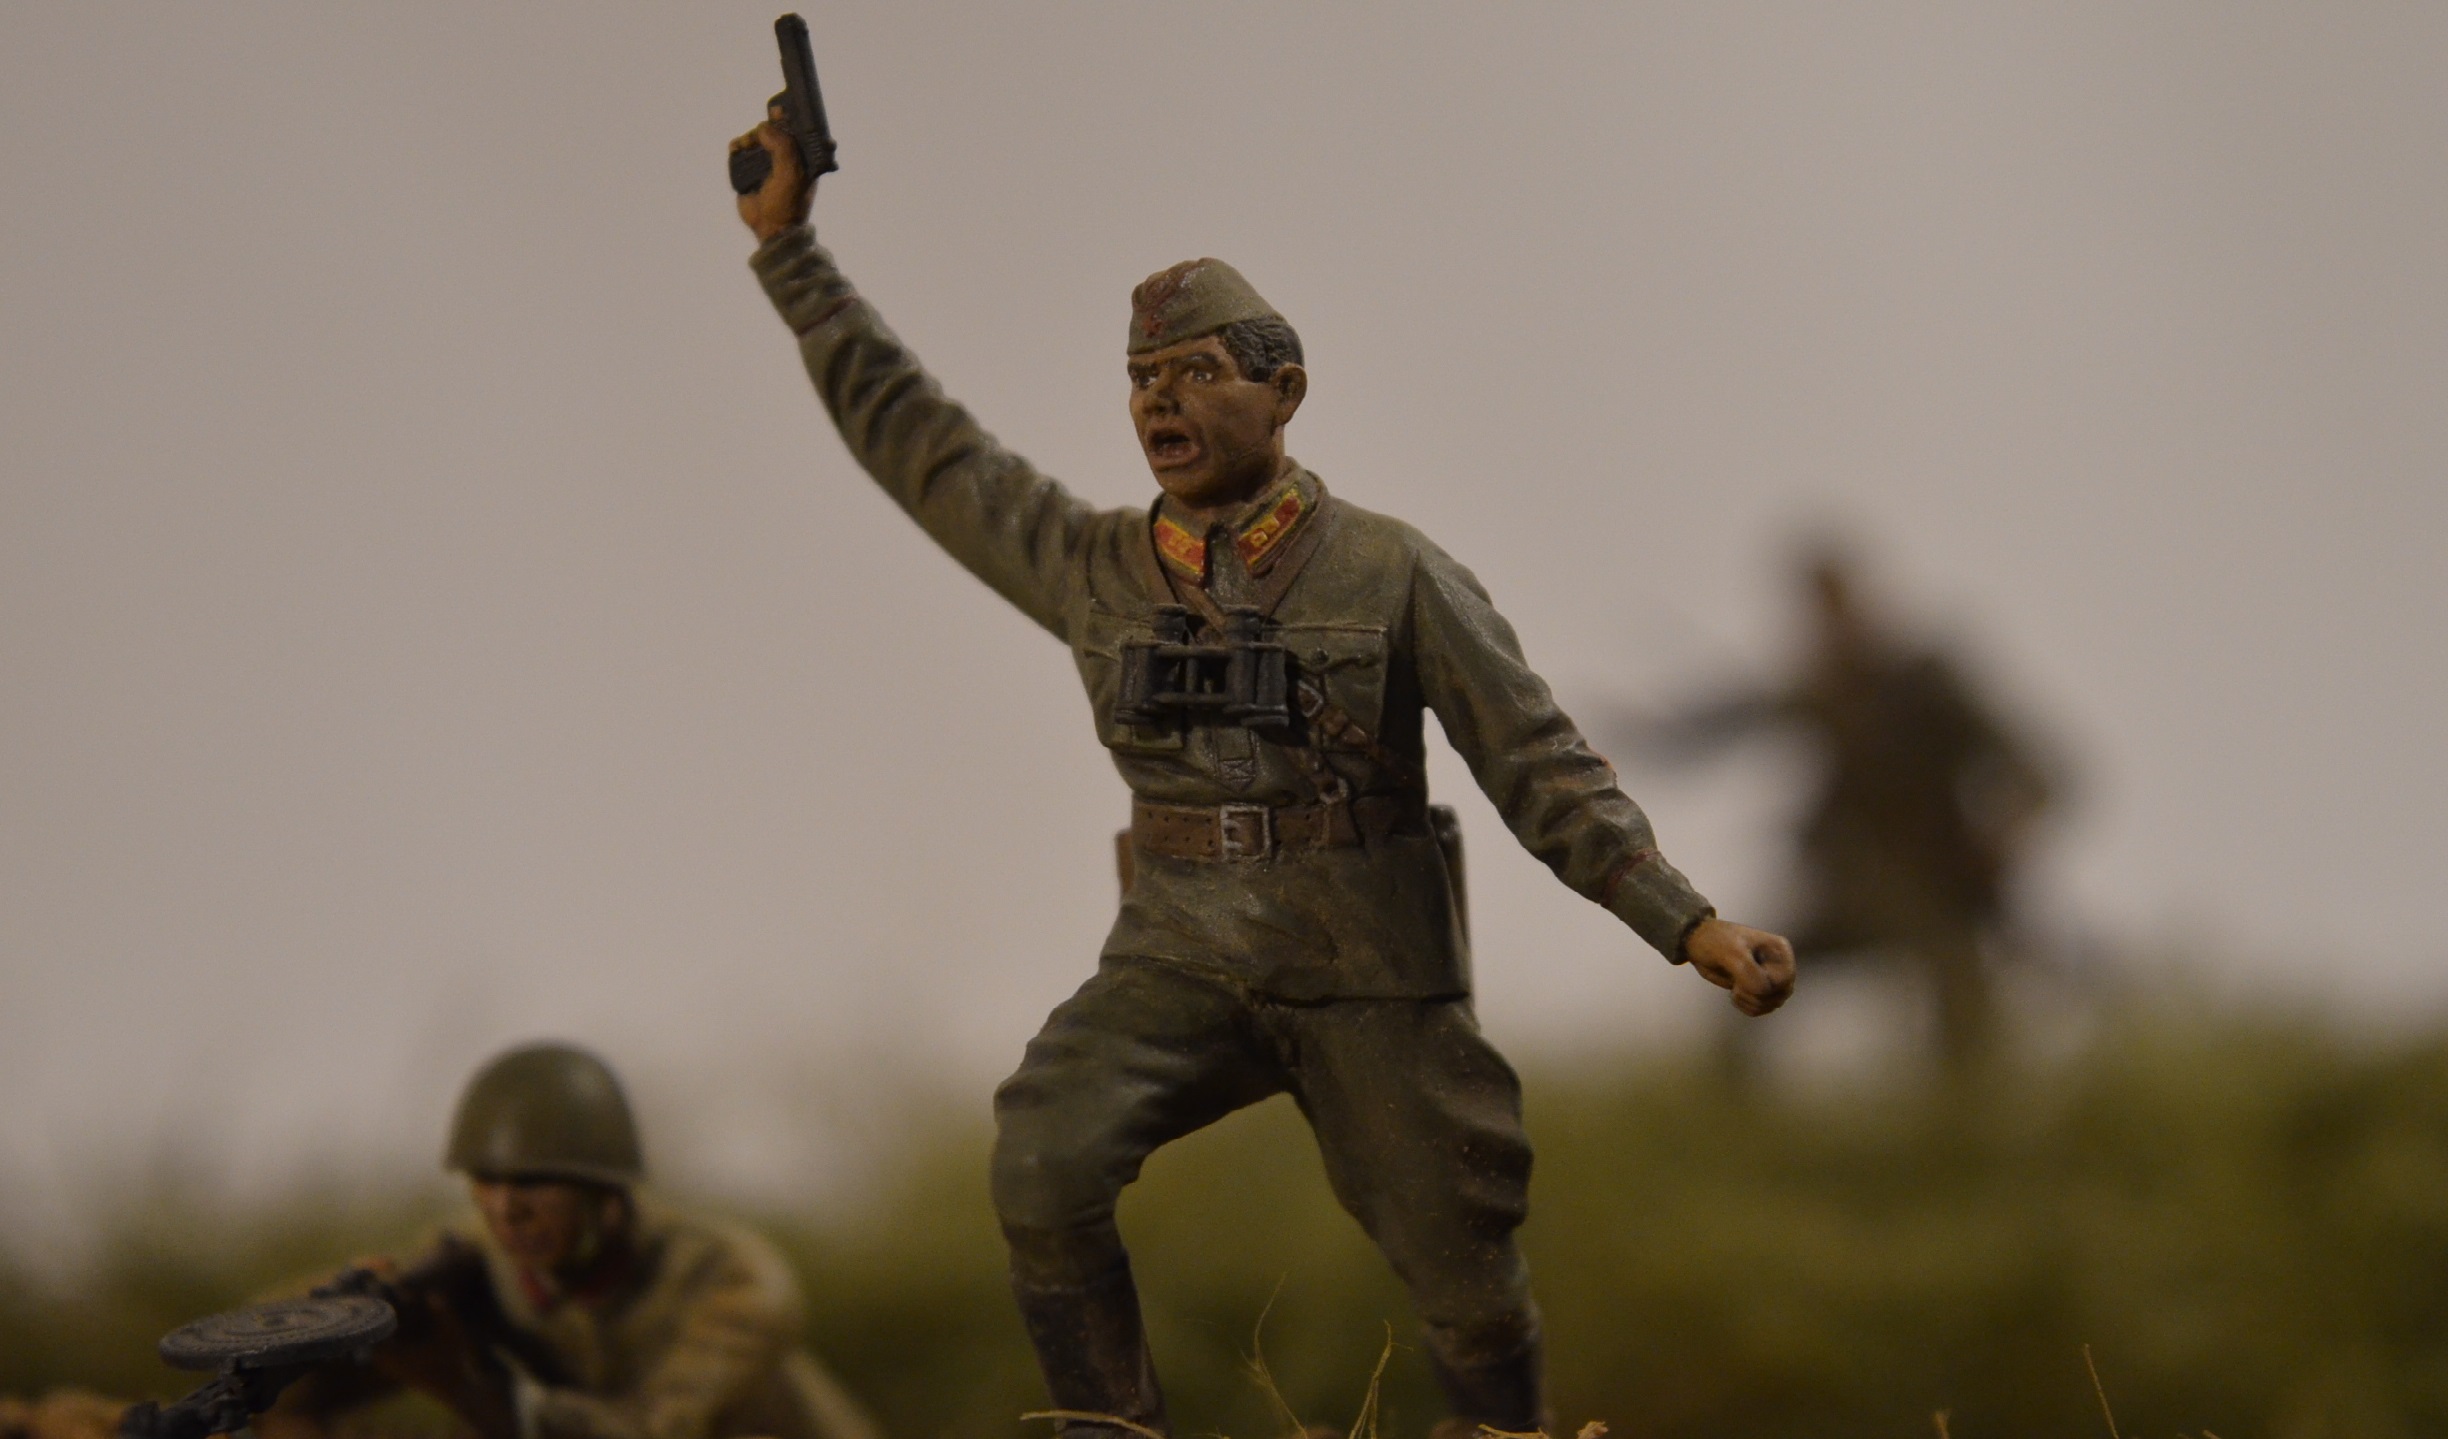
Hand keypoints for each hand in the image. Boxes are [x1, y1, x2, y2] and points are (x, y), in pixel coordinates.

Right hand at [732, 105, 812, 241]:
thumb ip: (782, 146)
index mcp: (804, 155)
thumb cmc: (789, 202)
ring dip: (749, 137)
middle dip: (766, 128)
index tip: (779, 108)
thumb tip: (764, 128)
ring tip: (745, 145)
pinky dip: (737, 145)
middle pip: (775, 128)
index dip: (790, 116)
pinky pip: (741, 149)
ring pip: (757, 137)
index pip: (800, 127)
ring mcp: (768, 161)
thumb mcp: (791, 172)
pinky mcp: (749, 168)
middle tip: (761, 134)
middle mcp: (786, 155)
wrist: (770, 227)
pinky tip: (737, 148)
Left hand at [1680, 917, 1795, 1015]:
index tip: (1742, 978)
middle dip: (1756, 996)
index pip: (1784, 980)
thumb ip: (1747, 970)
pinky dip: (1747, 1007)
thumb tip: (1763, 990)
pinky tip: (1734, 996)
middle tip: (1737, 985)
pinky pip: (1761, 1009)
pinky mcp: (1759, 991)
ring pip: (1772, 1004)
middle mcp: (1780, 966)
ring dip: (1750, 1002)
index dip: (1764, 986)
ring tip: (1735, 989)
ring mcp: (1770, 979)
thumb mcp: (1731, 952)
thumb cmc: (1716, 941)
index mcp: (1780, 951)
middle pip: (1780, 995)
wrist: (1699, 944)